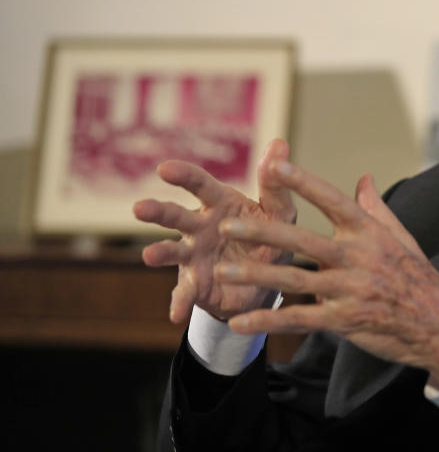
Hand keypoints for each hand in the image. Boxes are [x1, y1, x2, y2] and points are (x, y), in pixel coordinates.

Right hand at [135, 139, 297, 322]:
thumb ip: (276, 183)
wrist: (267, 279)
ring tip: (149, 256)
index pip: (200, 184)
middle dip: (158, 211)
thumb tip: (279, 143)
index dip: (183, 175)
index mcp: (220, 204)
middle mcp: (200, 227)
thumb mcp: (279, 212)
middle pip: (176, 215)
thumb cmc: (270, 235)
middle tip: (139, 208)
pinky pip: (185, 294)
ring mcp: (194, 256)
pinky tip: (175, 315)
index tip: (164, 168)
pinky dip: (179, 303)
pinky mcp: (197, 285)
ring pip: (173, 252)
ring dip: (160, 253)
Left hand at [214, 161, 438, 386]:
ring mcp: (350, 289)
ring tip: (224, 271)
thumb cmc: (419, 278)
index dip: (302, 183)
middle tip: (228, 225)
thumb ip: (376, 208)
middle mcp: (358, 257)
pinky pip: (300, 319)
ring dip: (257, 276)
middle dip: (263, 232)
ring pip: (295, 280)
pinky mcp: (345, 320)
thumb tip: (364, 177)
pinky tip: (241, 322)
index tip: (274, 167)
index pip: (332, 200)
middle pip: (303, 240)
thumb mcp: (402, 237)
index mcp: (369, 232)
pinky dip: (269, 322)